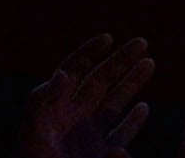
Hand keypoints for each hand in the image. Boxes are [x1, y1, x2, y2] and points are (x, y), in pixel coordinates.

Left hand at [21, 34, 156, 157]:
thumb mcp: (33, 138)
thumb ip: (42, 104)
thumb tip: (64, 72)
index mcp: (53, 111)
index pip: (72, 72)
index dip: (88, 53)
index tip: (108, 38)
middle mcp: (71, 120)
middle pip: (98, 82)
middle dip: (119, 60)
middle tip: (142, 41)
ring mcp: (87, 139)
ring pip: (114, 104)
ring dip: (132, 83)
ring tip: (150, 62)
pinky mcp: (99, 157)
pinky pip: (119, 135)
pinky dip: (133, 121)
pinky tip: (145, 108)